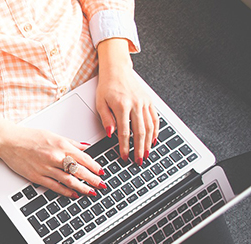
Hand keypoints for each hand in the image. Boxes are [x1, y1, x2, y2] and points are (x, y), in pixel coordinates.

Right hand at [0, 126, 104, 197]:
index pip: (83, 158)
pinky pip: (55, 186)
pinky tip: (74, 194)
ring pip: (69, 180)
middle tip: (101, 185)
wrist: (9, 141)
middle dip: (93, 179)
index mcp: (61, 145)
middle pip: (79, 171)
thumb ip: (71, 143)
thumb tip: (85, 147)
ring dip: (82, 187)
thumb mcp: (53, 135)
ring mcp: (46, 168)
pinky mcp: (37, 177)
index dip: (95, 167)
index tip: (102, 172)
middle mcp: (55, 157)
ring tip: (91, 192)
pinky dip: (66, 191)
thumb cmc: (29, 137)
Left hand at [96, 39, 158, 164]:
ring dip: (149, 142)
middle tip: (139, 160)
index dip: (125, 147)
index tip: (124, 156)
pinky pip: (155, 118)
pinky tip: (153, 139)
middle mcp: (135, 104)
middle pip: (140, 132)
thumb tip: (111, 134)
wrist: (117, 70)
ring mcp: (144, 103)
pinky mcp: (149, 101)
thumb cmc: (107, 86)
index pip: (124, 132)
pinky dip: (155, 130)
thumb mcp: (100, 103)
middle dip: (139, 149)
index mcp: (122, 106)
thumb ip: (106, 119)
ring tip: (147, 153)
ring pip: (150, 127)